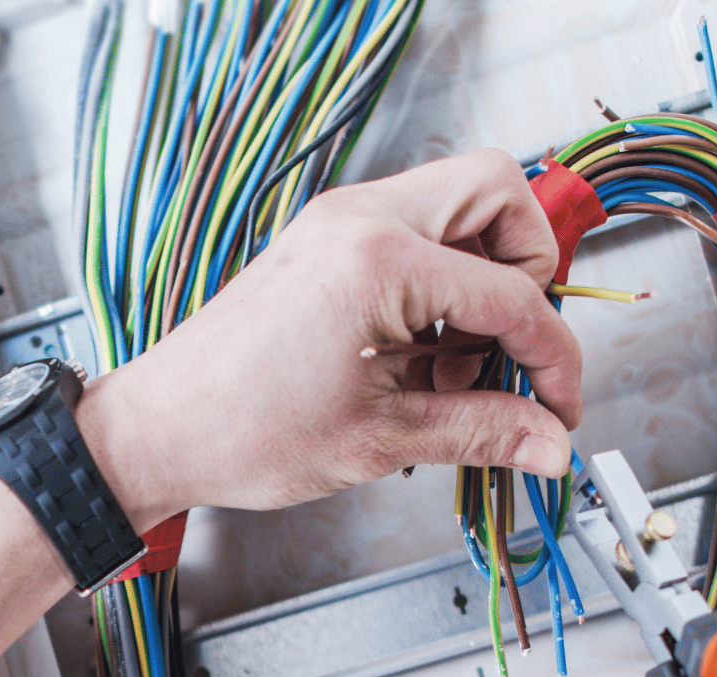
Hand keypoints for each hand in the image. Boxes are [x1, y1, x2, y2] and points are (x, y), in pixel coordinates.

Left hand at [77, 149, 580, 522]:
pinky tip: (419, 363)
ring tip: (453, 373)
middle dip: (527, 273)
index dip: (552, 358)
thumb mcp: (381, 439)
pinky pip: (416, 236)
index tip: (558, 408)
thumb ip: (482, 431)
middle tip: (511, 351)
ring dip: (482, 284)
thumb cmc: (240, 430)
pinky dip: (439, 288)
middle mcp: (360, 218)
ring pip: (460, 208)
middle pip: (499, 194)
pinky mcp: (326, 240)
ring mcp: (339, 222)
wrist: (159, 429)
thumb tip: (548, 441)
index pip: (514, 294)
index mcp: (379, 259)